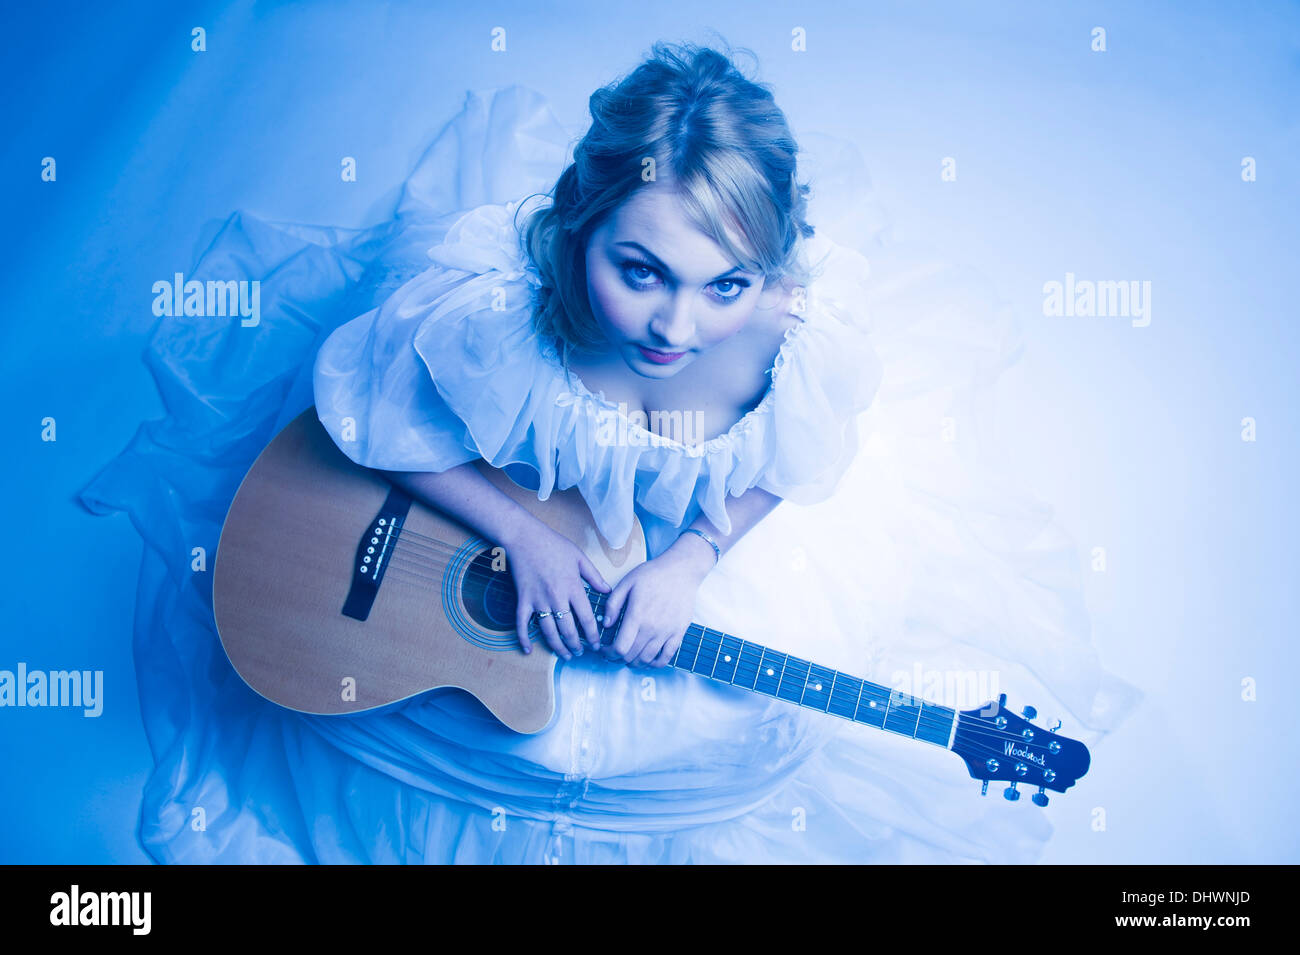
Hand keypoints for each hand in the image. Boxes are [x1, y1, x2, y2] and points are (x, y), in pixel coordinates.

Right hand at [500, 518, 609, 659]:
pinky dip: (523, 638)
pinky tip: (527, 650)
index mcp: (573, 588)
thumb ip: (594, 576)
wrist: (525, 537)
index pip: (587, 619)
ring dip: (558, 646)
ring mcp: (538, 601)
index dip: (593, 635)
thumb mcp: (579, 557)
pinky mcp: (523, 600)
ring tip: (565, 654)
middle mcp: (557, 598)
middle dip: (577, 645)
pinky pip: (522, 623)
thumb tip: (608, 591)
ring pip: (549, 631)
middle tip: (581, 653)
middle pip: (569, 630)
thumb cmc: (554, 544)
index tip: (597, 644)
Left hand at [600, 537, 713, 667]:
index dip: (608, 653)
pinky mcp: (678, 633)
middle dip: (618, 659)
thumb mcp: (627, 582)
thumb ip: (613, 604)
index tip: (605, 650)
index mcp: (637, 615)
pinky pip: (666, 657)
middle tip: (613, 654)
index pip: (619, 647)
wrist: (682, 570)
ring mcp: (667, 632)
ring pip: (647, 659)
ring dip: (634, 663)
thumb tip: (606, 624)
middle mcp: (652, 628)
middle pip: (631, 656)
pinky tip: (648, 661)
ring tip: (628, 658)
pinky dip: (655, 664)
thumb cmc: (654, 574)